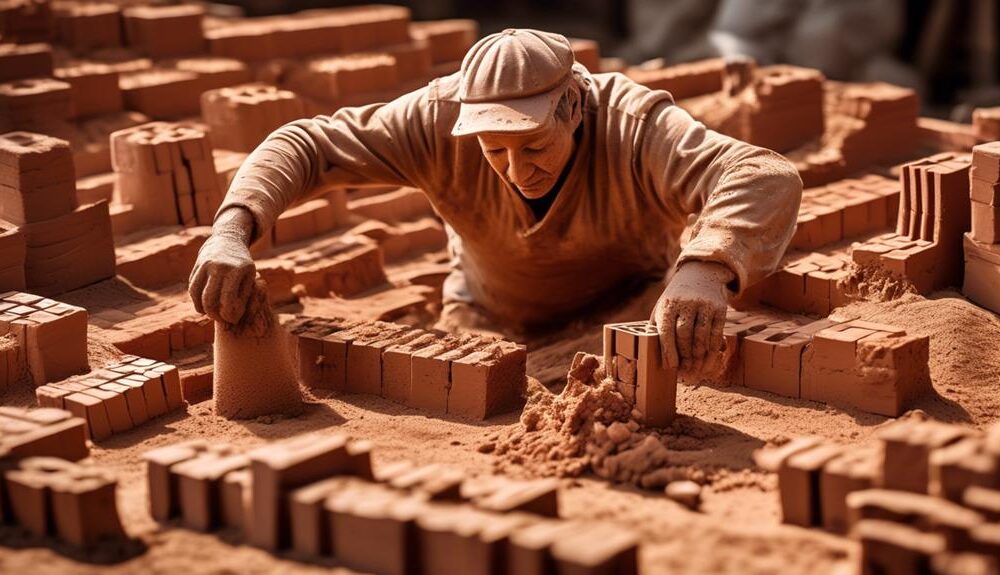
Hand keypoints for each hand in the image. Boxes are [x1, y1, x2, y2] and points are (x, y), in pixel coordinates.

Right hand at [188, 207, 256, 324]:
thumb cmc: (242, 265)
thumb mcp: (250, 278)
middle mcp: (220, 266)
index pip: (228, 299)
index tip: (231, 319)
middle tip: (219, 319)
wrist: (228, 240)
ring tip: (210, 314)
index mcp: (237, 270)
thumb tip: (232, 318)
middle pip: (209, 299)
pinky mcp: (196, 265)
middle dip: (213, 314)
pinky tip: (202, 306)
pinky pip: (192, 287)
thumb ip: (244, 298)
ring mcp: (206, 264)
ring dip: (202, 309)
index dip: (228, 314)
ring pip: (197, 294)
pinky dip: (195, 300)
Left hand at [650, 261, 732, 373]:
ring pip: (702, 335)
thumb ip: (656, 327)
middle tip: (685, 371)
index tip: (671, 367)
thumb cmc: (676, 299)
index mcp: (668, 305)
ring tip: (696, 369)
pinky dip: (713, 349)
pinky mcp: (719, 309)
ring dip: (699, 356)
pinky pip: (717, 333)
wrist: (700, 275)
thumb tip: (652, 352)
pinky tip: (709, 360)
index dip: (668, 351)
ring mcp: (704, 306)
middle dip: (685, 356)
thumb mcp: (662, 307)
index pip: (666, 331)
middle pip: (685, 334)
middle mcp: (686, 304)